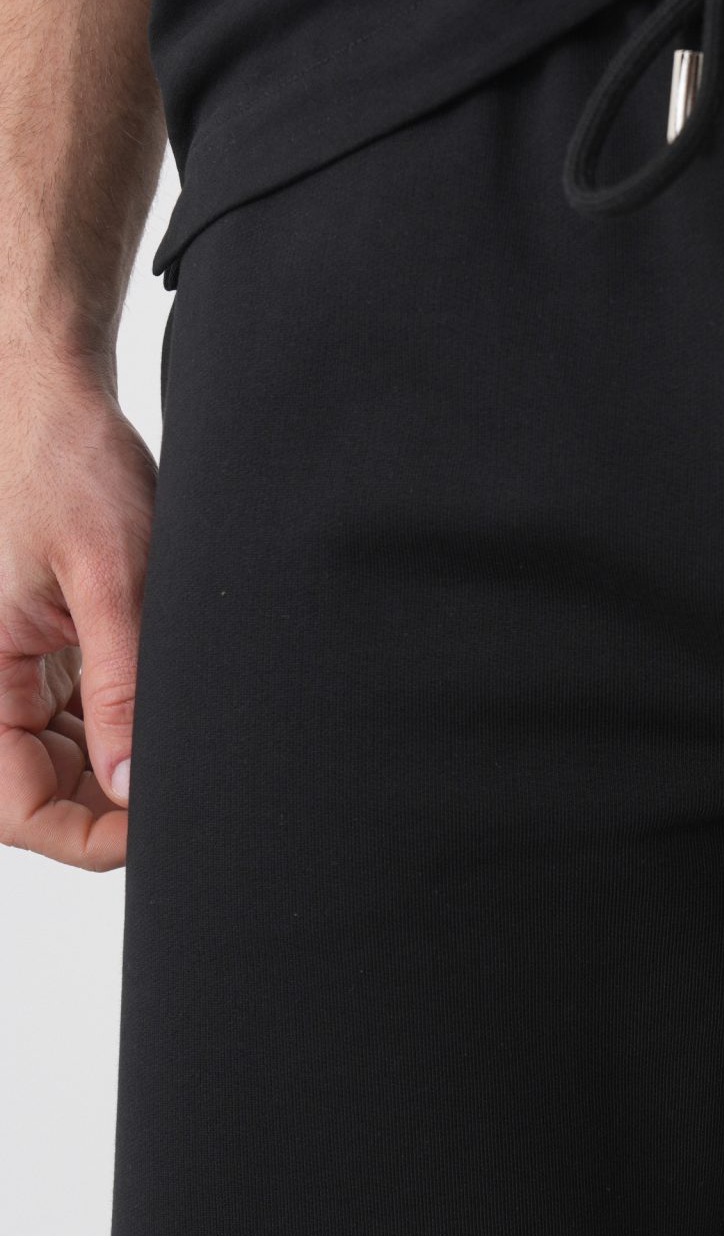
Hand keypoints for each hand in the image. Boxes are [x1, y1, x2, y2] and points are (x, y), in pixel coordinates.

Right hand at [0, 350, 155, 869]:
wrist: (54, 396)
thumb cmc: (67, 466)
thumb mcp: (110, 578)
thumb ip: (119, 686)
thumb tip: (133, 786)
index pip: (18, 806)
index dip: (85, 839)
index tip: (158, 831)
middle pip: (42, 794)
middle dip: (112, 813)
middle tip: (192, 802)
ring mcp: (18, 670)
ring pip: (64, 765)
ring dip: (122, 776)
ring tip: (191, 759)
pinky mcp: (50, 650)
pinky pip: (78, 722)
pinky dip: (124, 733)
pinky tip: (174, 722)